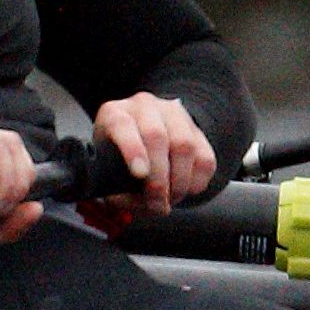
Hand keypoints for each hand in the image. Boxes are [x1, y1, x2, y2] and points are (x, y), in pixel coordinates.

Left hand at [82, 94, 221, 224]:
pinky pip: (205, 160)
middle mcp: (144, 107)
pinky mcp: (198, 131)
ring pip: (185, 147)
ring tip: (169, 200)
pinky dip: (195, 183)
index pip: (122, 124)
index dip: (132, 149)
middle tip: (156, 202)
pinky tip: (182, 191)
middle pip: (157, 137)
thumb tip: (123, 200)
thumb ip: (110, 184)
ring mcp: (174, 115)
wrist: (142, 140)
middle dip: (158, 177)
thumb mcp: (104, 167)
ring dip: (178, 182)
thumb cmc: (117, 158)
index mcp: (114, 113)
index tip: (140, 174)